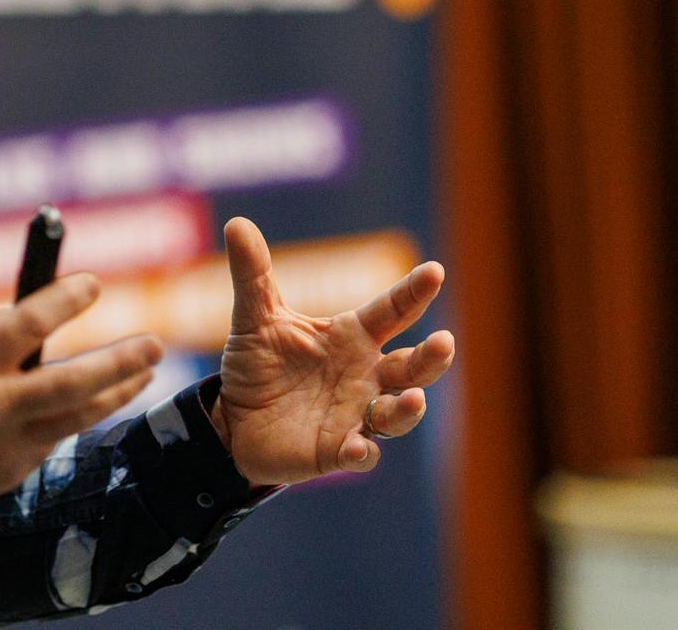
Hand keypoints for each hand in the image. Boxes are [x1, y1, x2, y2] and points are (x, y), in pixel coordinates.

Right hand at [0, 274, 160, 562]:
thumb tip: (23, 311)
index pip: (27, 325)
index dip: (66, 300)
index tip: (94, 284)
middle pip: (73, 384)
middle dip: (120, 361)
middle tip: (155, 343)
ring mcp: (2, 447)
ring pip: (77, 419)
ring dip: (116, 393)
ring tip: (144, 371)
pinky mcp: (8, 474)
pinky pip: (50, 437)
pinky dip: (70, 415)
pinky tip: (87, 399)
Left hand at [212, 217, 454, 484]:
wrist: (233, 418)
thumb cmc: (257, 364)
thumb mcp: (253, 317)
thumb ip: (252, 274)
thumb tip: (236, 223)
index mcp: (352, 337)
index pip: (392, 311)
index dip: (414, 292)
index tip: (434, 271)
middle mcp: (365, 375)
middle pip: (411, 367)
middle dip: (431, 358)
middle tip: (444, 342)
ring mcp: (355, 415)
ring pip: (396, 413)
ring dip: (407, 408)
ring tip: (413, 399)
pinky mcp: (335, 451)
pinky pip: (359, 453)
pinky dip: (362, 452)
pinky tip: (358, 448)